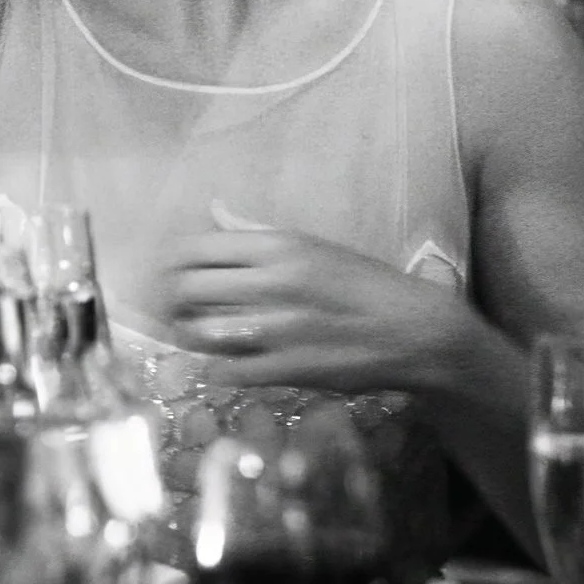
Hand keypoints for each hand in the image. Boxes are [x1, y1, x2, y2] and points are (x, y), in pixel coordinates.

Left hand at [158, 230, 466, 393]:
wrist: (413, 330)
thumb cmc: (364, 285)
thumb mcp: (314, 247)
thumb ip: (258, 233)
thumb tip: (216, 211)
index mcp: (279, 246)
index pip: (196, 248)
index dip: (173, 264)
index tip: (170, 274)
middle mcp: (273, 283)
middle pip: (188, 289)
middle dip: (174, 302)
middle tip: (178, 310)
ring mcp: (278, 328)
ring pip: (201, 332)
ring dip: (194, 337)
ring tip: (201, 337)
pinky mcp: (287, 368)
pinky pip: (227, 372)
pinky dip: (219, 370)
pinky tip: (228, 364)